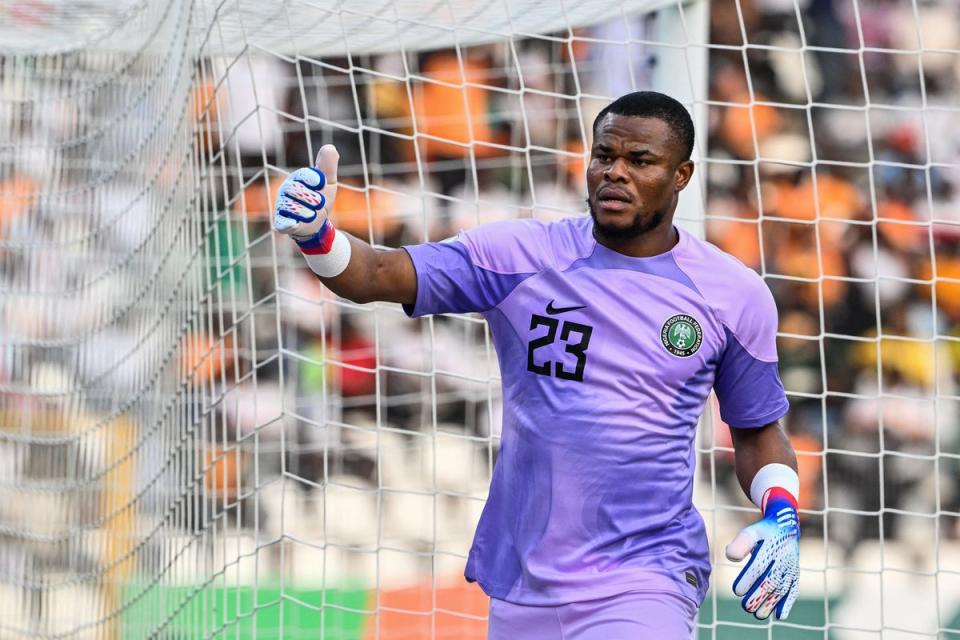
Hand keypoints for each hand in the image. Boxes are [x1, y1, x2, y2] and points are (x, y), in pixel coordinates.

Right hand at [274, 144, 339, 242]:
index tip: (321, 183)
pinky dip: (290, 224)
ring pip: (299, 210)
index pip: (305, 175)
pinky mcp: (282, 223)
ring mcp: (282, 207)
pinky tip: (294, 223)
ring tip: (312, 214)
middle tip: (319, 203)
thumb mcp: (328, 182)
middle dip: (317, 201)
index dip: (315, 180)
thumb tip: (329, 148)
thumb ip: (328, 166)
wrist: (317, 222)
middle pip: (301, 193)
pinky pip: (284, 223)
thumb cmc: (321, 197)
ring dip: (312, 215)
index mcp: (296, 178)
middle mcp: (285, 190)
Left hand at [725, 488, 799, 619]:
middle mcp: (782, 560)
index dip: (748, 580)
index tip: (736, 591)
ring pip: (782, 590)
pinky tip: (780, 617)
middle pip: (771, 582)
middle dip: (759, 596)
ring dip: (771, 604)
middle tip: (746, 607)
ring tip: (758, 615)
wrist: (786, 526)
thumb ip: (740, 544)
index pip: (758, 567)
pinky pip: (793, 591)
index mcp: (770, 548)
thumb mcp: (750, 532)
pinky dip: (787, 604)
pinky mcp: (795, 575)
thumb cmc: (762, 532)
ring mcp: (790, 569)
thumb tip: (730, 556)